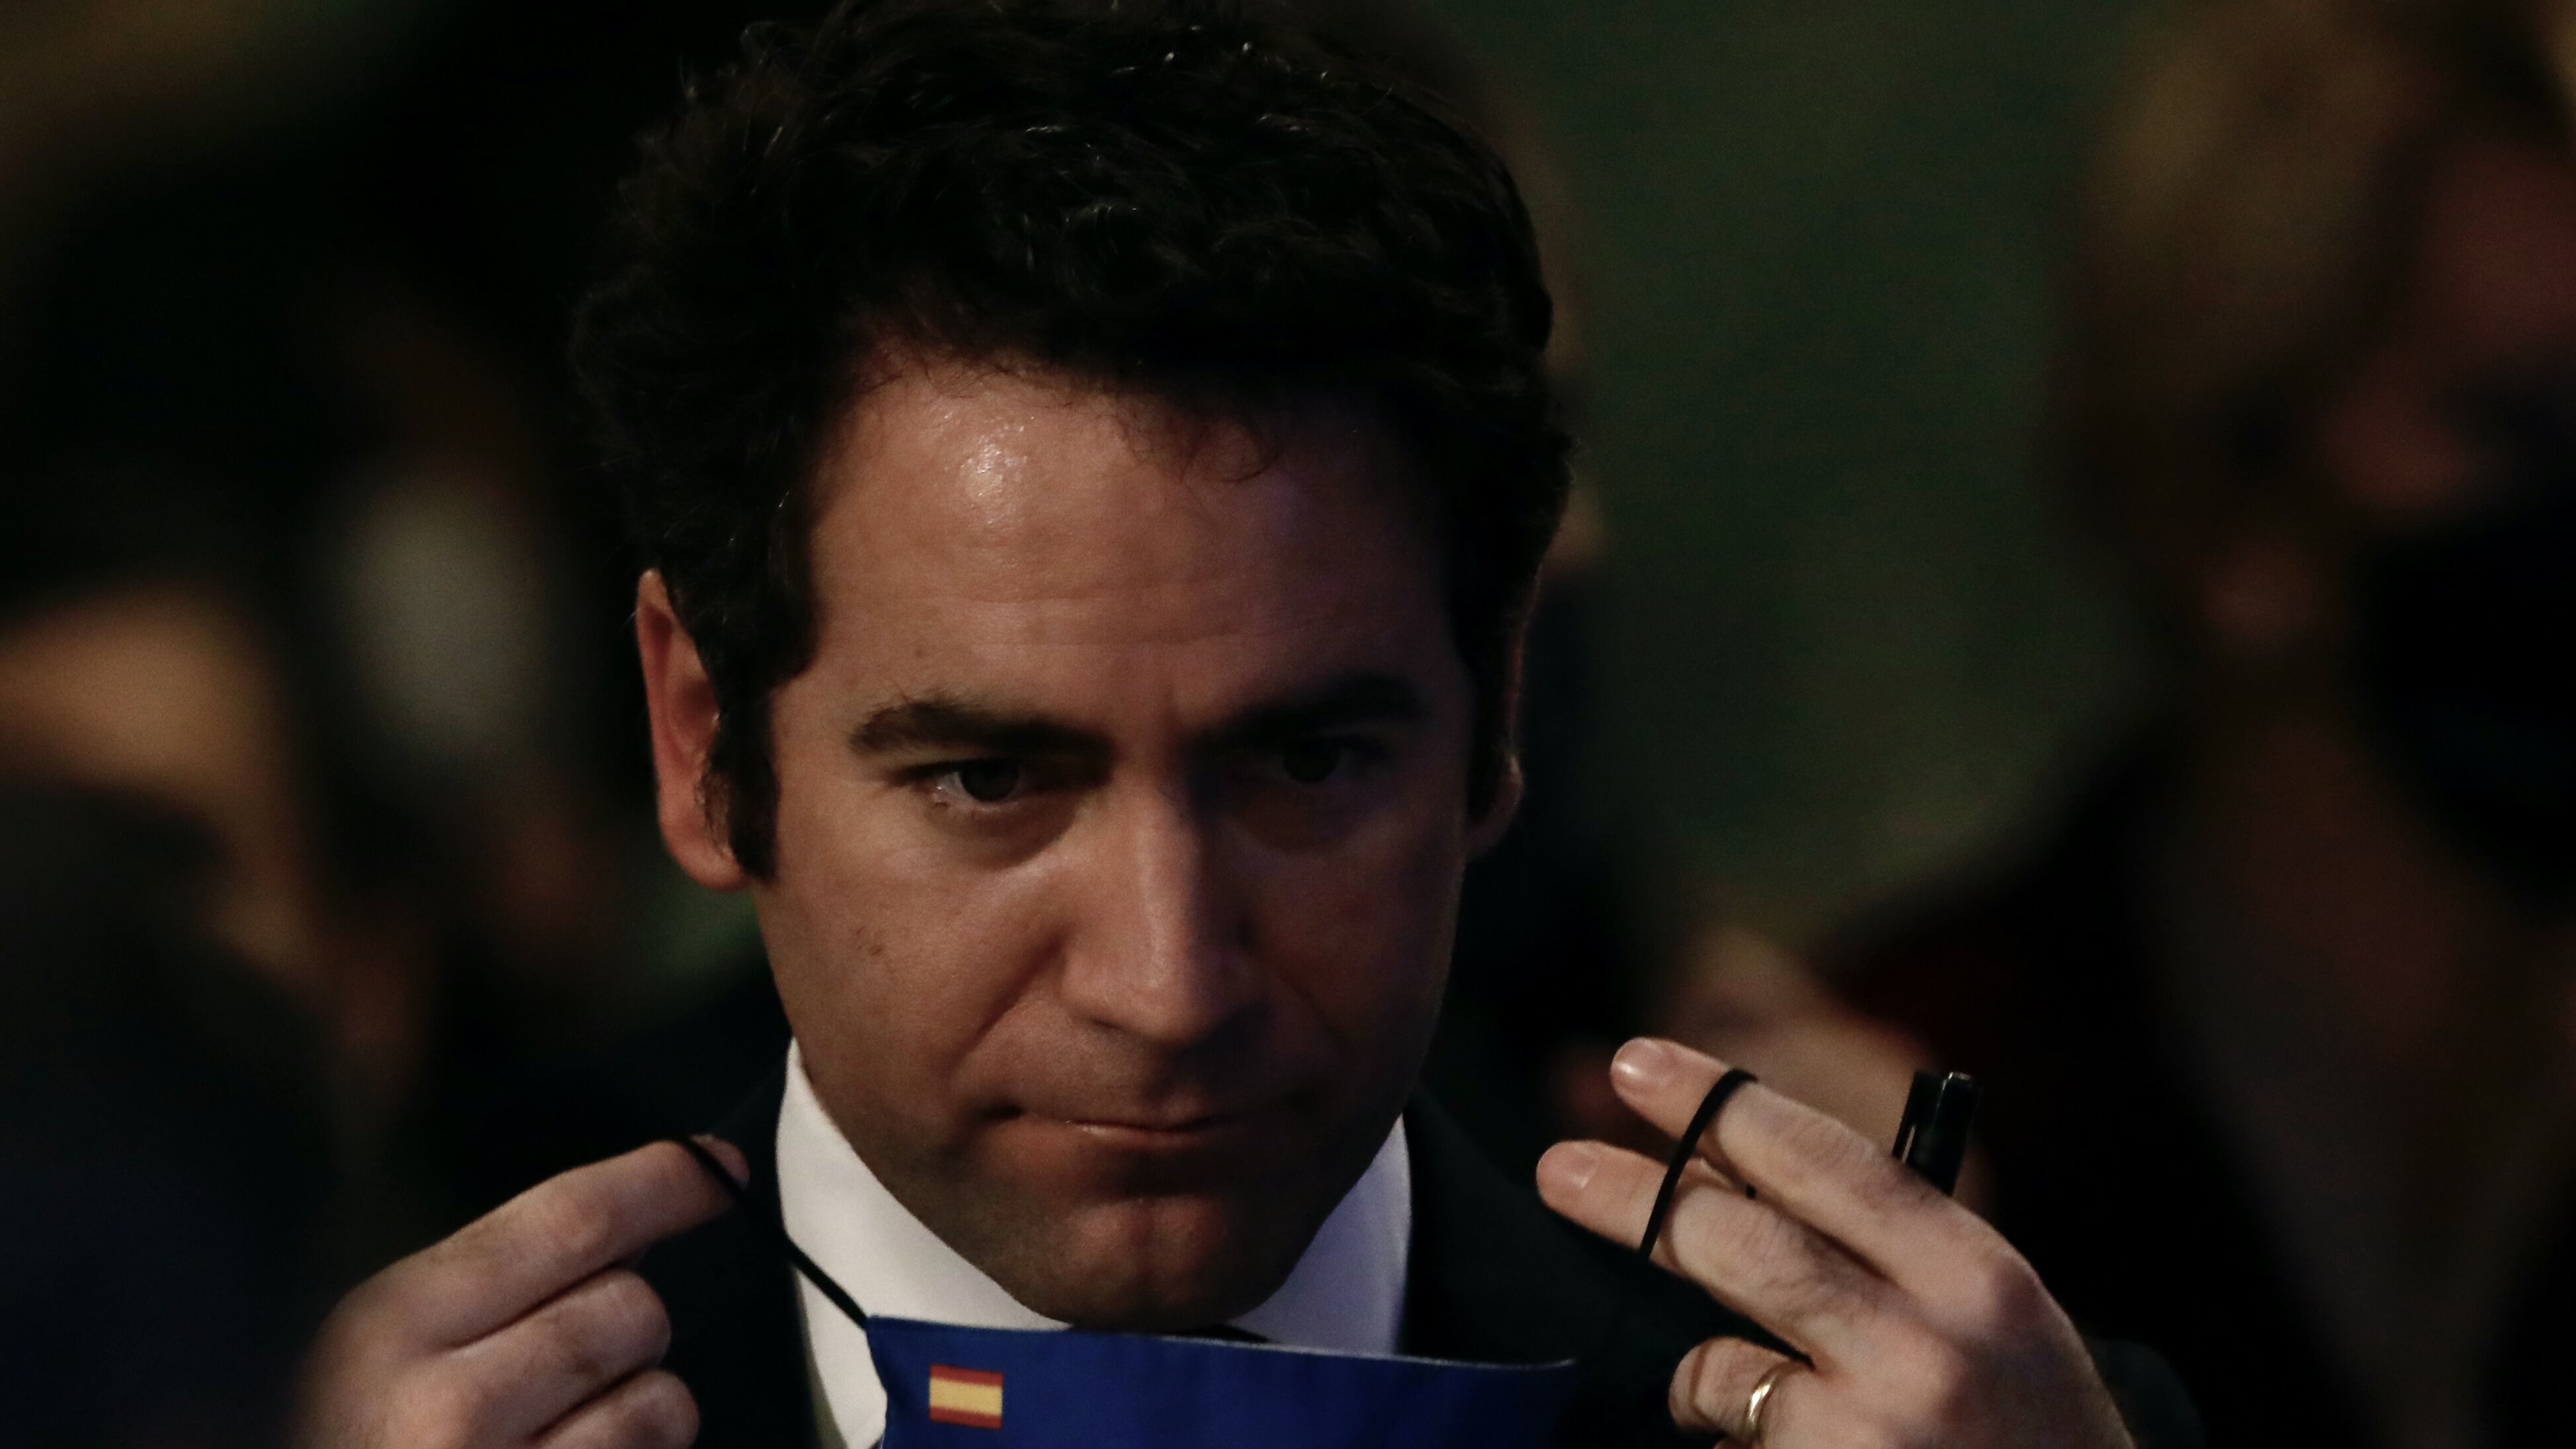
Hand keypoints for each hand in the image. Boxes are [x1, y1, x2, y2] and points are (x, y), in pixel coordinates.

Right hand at [296, 1139, 743, 1448]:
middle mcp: (448, 1405)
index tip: (716, 1169)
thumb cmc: (340, 1438)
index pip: (568, 1220)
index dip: (660, 1184)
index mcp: (394, 1326)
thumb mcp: (371, 1349)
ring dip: (641, 1409)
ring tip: (565, 1433)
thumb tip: (628, 1234)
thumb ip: (485, 1288)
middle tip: (574, 1363)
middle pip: (631, 1307)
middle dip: (630, 1323)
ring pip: (660, 1402)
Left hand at [1537, 1039, 2131, 1448]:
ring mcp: (1877, 1427)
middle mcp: (1929, 1344)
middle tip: (1559, 1169)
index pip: (1830, 1162)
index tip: (1638, 1062)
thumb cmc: (2027, 1430)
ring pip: (1719, 1362)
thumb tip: (1722, 1162)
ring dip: (1695, 1370)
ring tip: (1705, 1391)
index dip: (1722, 1106)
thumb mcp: (1988, 1318)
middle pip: (1745, 1245)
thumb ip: (1883, 1247)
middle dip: (1641, 1199)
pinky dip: (1731, 1447)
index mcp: (1977, 1274)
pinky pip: (1732, 1445)